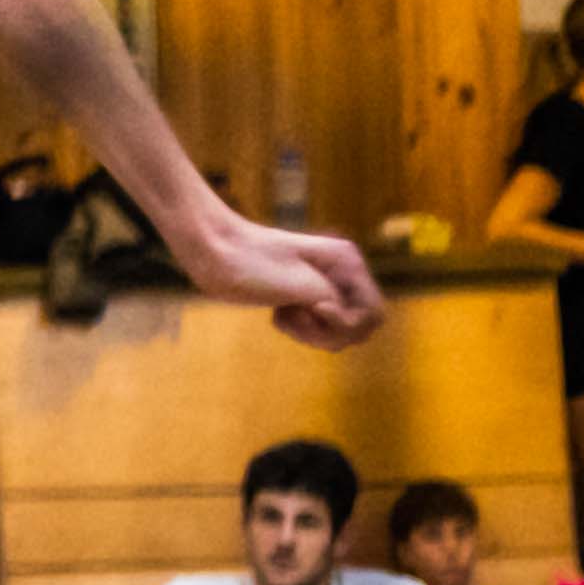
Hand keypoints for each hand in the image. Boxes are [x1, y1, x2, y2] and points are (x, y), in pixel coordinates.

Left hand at [183, 206, 386, 351]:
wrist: (210, 250)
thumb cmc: (250, 264)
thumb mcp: (303, 286)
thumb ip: (337, 306)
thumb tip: (357, 325)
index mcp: (347, 262)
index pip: (373, 312)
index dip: (349, 323)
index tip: (315, 310)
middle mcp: (340, 274)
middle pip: (359, 328)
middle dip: (329, 333)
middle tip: (296, 316)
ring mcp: (321, 287)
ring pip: (336, 333)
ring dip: (310, 334)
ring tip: (283, 316)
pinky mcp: (301, 299)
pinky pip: (315, 330)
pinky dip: (298, 330)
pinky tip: (276, 315)